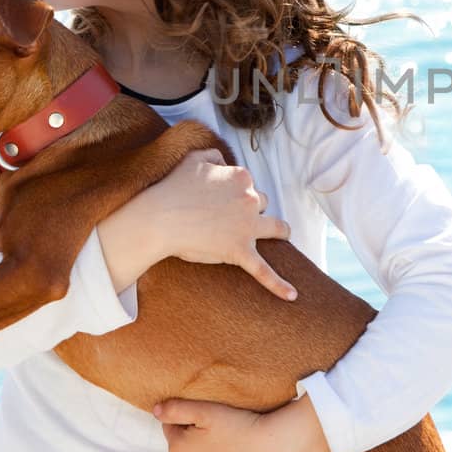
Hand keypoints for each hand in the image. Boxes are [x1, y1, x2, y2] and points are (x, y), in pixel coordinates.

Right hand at [97, 149, 294, 299]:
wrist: (159, 218)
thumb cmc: (172, 189)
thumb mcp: (193, 159)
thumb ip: (213, 156)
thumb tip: (222, 160)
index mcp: (241, 177)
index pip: (248, 183)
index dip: (236, 191)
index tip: (221, 198)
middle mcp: (250, 199)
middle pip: (261, 203)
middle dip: (251, 209)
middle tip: (232, 217)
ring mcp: (247, 227)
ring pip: (276, 227)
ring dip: (280, 231)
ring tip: (282, 235)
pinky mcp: (240, 251)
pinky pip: (263, 271)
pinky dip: (279, 284)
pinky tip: (292, 295)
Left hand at [153, 395, 329, 451]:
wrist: (274, 450)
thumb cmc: (241, 425)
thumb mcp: (206, 409)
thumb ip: (176, 409)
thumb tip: (155, 411)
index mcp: (178, 449)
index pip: (172, 429)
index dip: (189, 419)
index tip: (209, 417)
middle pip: (185, 450)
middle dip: (196, 440)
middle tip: (221, 429)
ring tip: (231, 446)